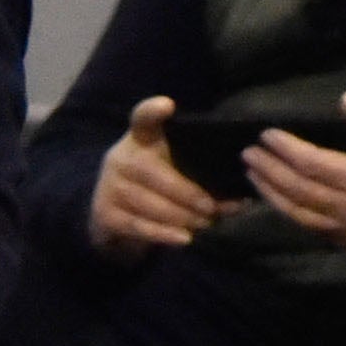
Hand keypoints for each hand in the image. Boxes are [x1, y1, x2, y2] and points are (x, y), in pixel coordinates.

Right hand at [88, 97, 225, 254]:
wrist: (112, 212)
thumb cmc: (155, 184)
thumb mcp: (172, 169)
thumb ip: (200, 176)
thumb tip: (239, 199)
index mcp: (140, 137)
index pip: (142, 118)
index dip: (152, 110)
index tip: (168, 106)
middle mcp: (121, 157)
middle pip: (153, 172)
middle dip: (187, 193)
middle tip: (212, 208)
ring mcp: (110, 186)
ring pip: (150, 203)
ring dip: (181, 216)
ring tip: (204, 224)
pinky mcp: (106, 214)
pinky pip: (139, 226)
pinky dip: (165, 234)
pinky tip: (185, 238)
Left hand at [246, 95, 345, 246]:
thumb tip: (345, 100)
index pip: (311, 162)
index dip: (286, 148)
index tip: (266, 134)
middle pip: (297, 188)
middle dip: (269, 169)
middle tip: (248, 153)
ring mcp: (344, 228)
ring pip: (296, 212)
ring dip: (270, 192)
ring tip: (253, 174)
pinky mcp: (345, 240)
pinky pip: (307, 227)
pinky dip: (286, 212)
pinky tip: (273, 198)